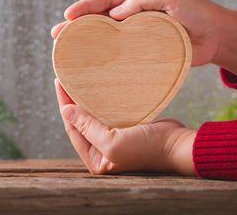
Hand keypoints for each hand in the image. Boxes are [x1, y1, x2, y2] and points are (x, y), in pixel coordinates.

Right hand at [51, 0, 236, 76]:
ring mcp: (139, 31)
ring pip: (107, 36)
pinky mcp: (145, 49)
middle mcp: (136, 12)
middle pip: (100, 17)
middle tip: (57, 35)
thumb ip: (144, 0)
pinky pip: (121, 52)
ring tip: (67, 50)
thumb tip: (115, 13)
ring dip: (87, 42)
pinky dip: (106, 57)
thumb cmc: (198, 11)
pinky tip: (93, 65)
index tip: (68, 16)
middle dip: (78, 25)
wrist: (219, 36)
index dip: (86, 6)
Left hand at [54, 79, 195, 174]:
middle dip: (72, 100)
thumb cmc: (146, 149)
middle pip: (81, 121)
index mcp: (96, 159)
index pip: (73, 129)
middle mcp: (102, 150)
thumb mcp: (112, 142)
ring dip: (84, 98)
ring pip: (93, 114)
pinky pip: (107, 110)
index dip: (65, 105)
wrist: (178, 144)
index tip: (59, 83)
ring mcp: (114, 137)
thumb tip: (66, 110)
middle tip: (64, 77)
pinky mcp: (125, 126)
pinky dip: (99, 98)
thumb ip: (87, 127)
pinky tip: (94, 85)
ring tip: (75, 78)